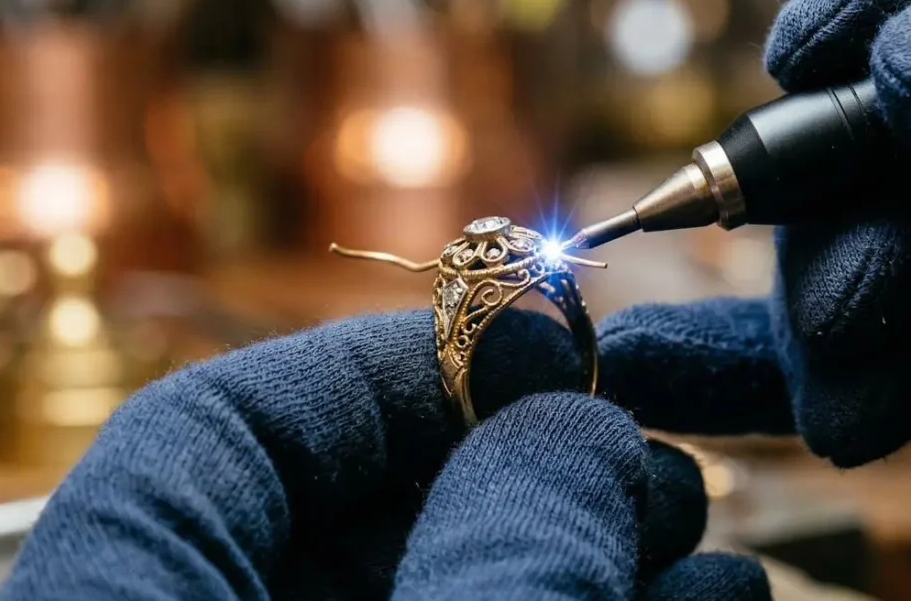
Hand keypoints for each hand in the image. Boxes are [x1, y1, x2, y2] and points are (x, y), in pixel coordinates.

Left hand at [0, 310, 769, 600]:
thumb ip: (496, 561)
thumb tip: (568, 425)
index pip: (208, 439)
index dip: (368, 362)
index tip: (518, 336)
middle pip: (343, 521)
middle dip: (516, 469)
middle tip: (642, 451)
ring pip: (439, 596)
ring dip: (577, 554)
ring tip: (702, 535)